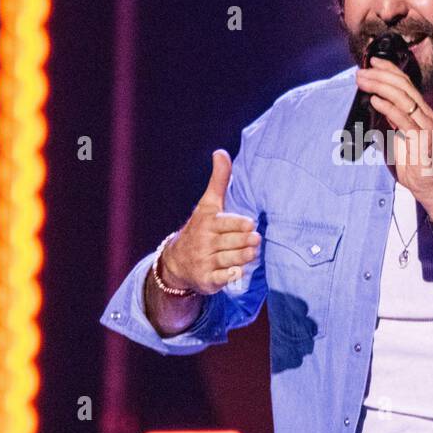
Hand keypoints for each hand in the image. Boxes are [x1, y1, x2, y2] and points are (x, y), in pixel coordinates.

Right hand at [159, 149, 260, 294]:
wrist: (177, 261)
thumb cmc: (201, 228)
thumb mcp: (208, 204)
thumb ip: (219, 180)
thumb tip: (221, 152)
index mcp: (207, 223)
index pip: (225, 223)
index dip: (239, 224)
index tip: (250, 223)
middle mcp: (204, 243)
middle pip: (231, 242)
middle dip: (245, 241)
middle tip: (255, 240)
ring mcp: (204, 262)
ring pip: (229, 260)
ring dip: (243, 257)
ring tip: (253, 253)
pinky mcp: (207, 280)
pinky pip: (223, 278)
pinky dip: (232, 275)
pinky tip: (239, 271)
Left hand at [354, 57, 432, 216]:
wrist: (432, 186)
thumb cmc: (415, 163)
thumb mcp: (397, 137)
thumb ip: (388, 121)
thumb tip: (372, 105)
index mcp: (421, 111)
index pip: (406, 83)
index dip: (390, 69)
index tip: (372, 61)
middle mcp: (426, 114)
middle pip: (404, 86)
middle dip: (380, 76)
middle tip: (361, 71)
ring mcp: (426, 125)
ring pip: (403, 98)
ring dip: (381, 87)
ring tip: (363, 82)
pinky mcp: (422, 139)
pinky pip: (403, 119)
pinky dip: (388, 108)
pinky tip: (375, 101)